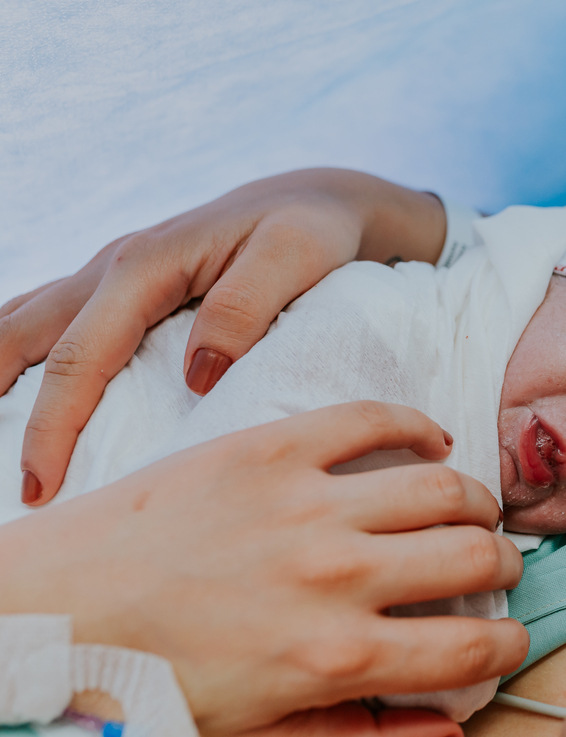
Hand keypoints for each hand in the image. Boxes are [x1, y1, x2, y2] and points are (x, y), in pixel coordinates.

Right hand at [0, 168, 446, 505]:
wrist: (316, 201)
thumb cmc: (311, 230)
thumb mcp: (294, 257)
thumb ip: (245, 309)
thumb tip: (198, 377)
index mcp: (144, 266)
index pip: (79, 357)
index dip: (53, 426)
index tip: (40, 488)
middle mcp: (111, 267)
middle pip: (24, 339)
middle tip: (8, 485)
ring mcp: (109, 276)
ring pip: (23, 324)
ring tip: (0, 445)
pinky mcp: (120, 289)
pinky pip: (50, 322)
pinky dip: (21, 359)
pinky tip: (20, 401)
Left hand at [0, 402, 527, 736]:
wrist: (65, 606)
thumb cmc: (158, 679)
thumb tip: (446, 732)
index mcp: (337, 654)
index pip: (473, 648)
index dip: (509, 645)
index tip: (505, 638)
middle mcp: (337, 574)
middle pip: (477, 557)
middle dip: (505, 568)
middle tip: (493, 568)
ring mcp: (308, 502)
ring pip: (443, 486)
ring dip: (476, 503)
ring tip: (469, 512)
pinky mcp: (275, 447)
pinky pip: (375, 419)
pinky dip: (419, 426)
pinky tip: (431, 444)